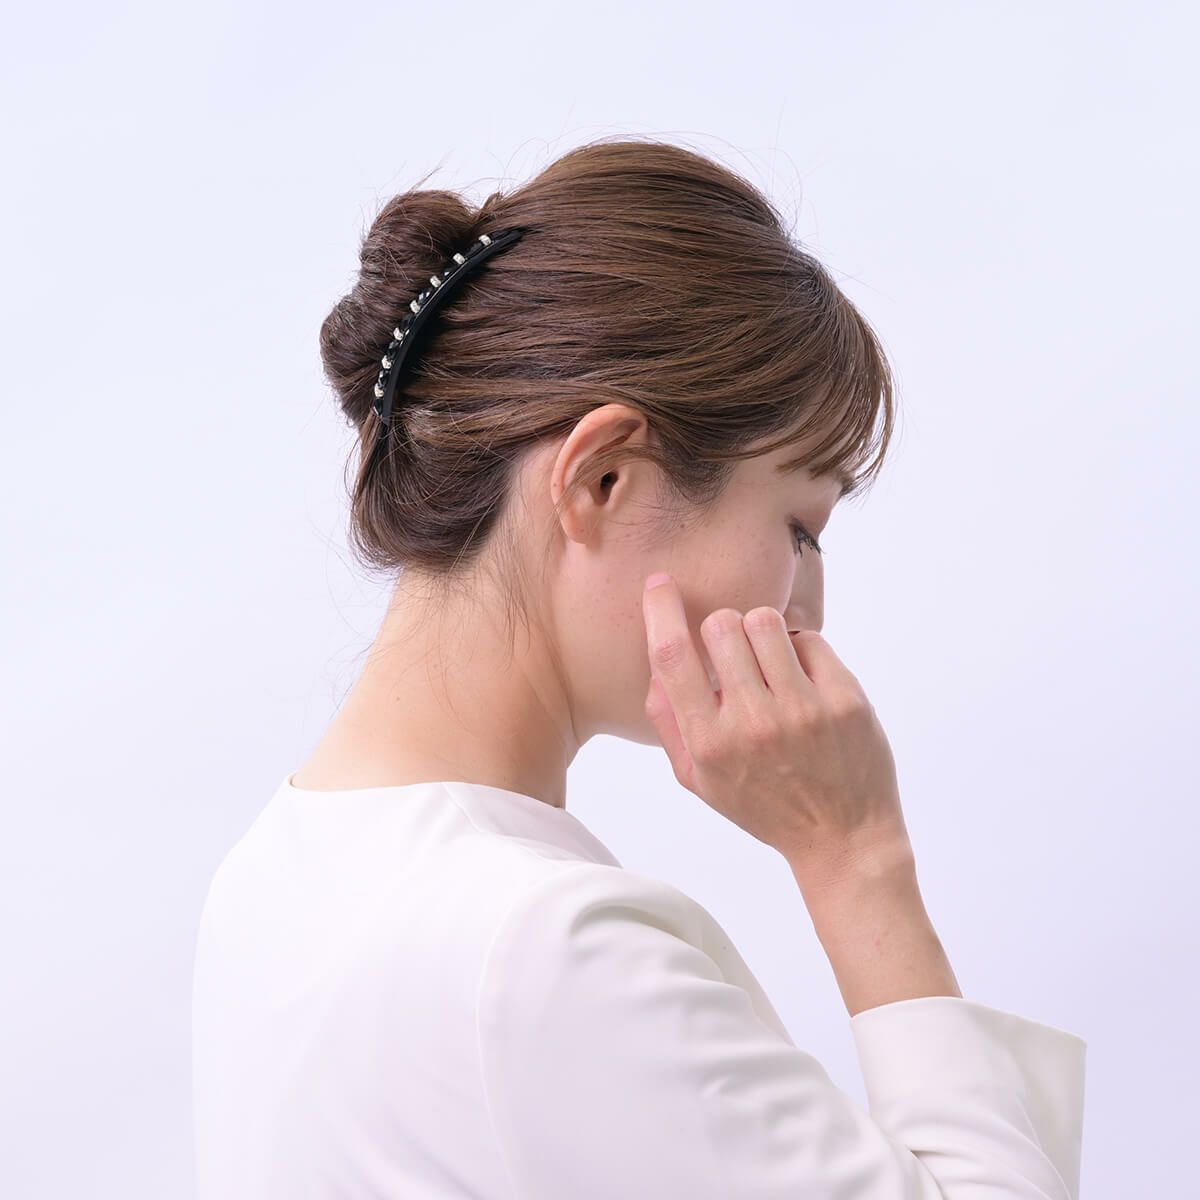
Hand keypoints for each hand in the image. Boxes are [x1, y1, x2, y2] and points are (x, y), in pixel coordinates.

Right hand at [640, 571, 912, 876]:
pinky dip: (802, 652)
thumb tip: (656, 668)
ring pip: (765, 622)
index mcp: (709, 744)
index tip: (660, 584)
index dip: (661, 610)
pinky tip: (803, 682)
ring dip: (761, 633)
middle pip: (721, 626)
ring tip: (770, 664)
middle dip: (723, 630)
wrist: (844, 838)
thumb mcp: (701, 781)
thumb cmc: (765, 806)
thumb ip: (669, 725)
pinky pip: (810, 639)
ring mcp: (802, 710)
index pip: (673, 657)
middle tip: (736, 655)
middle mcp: (753, 724)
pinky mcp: (845, 700)